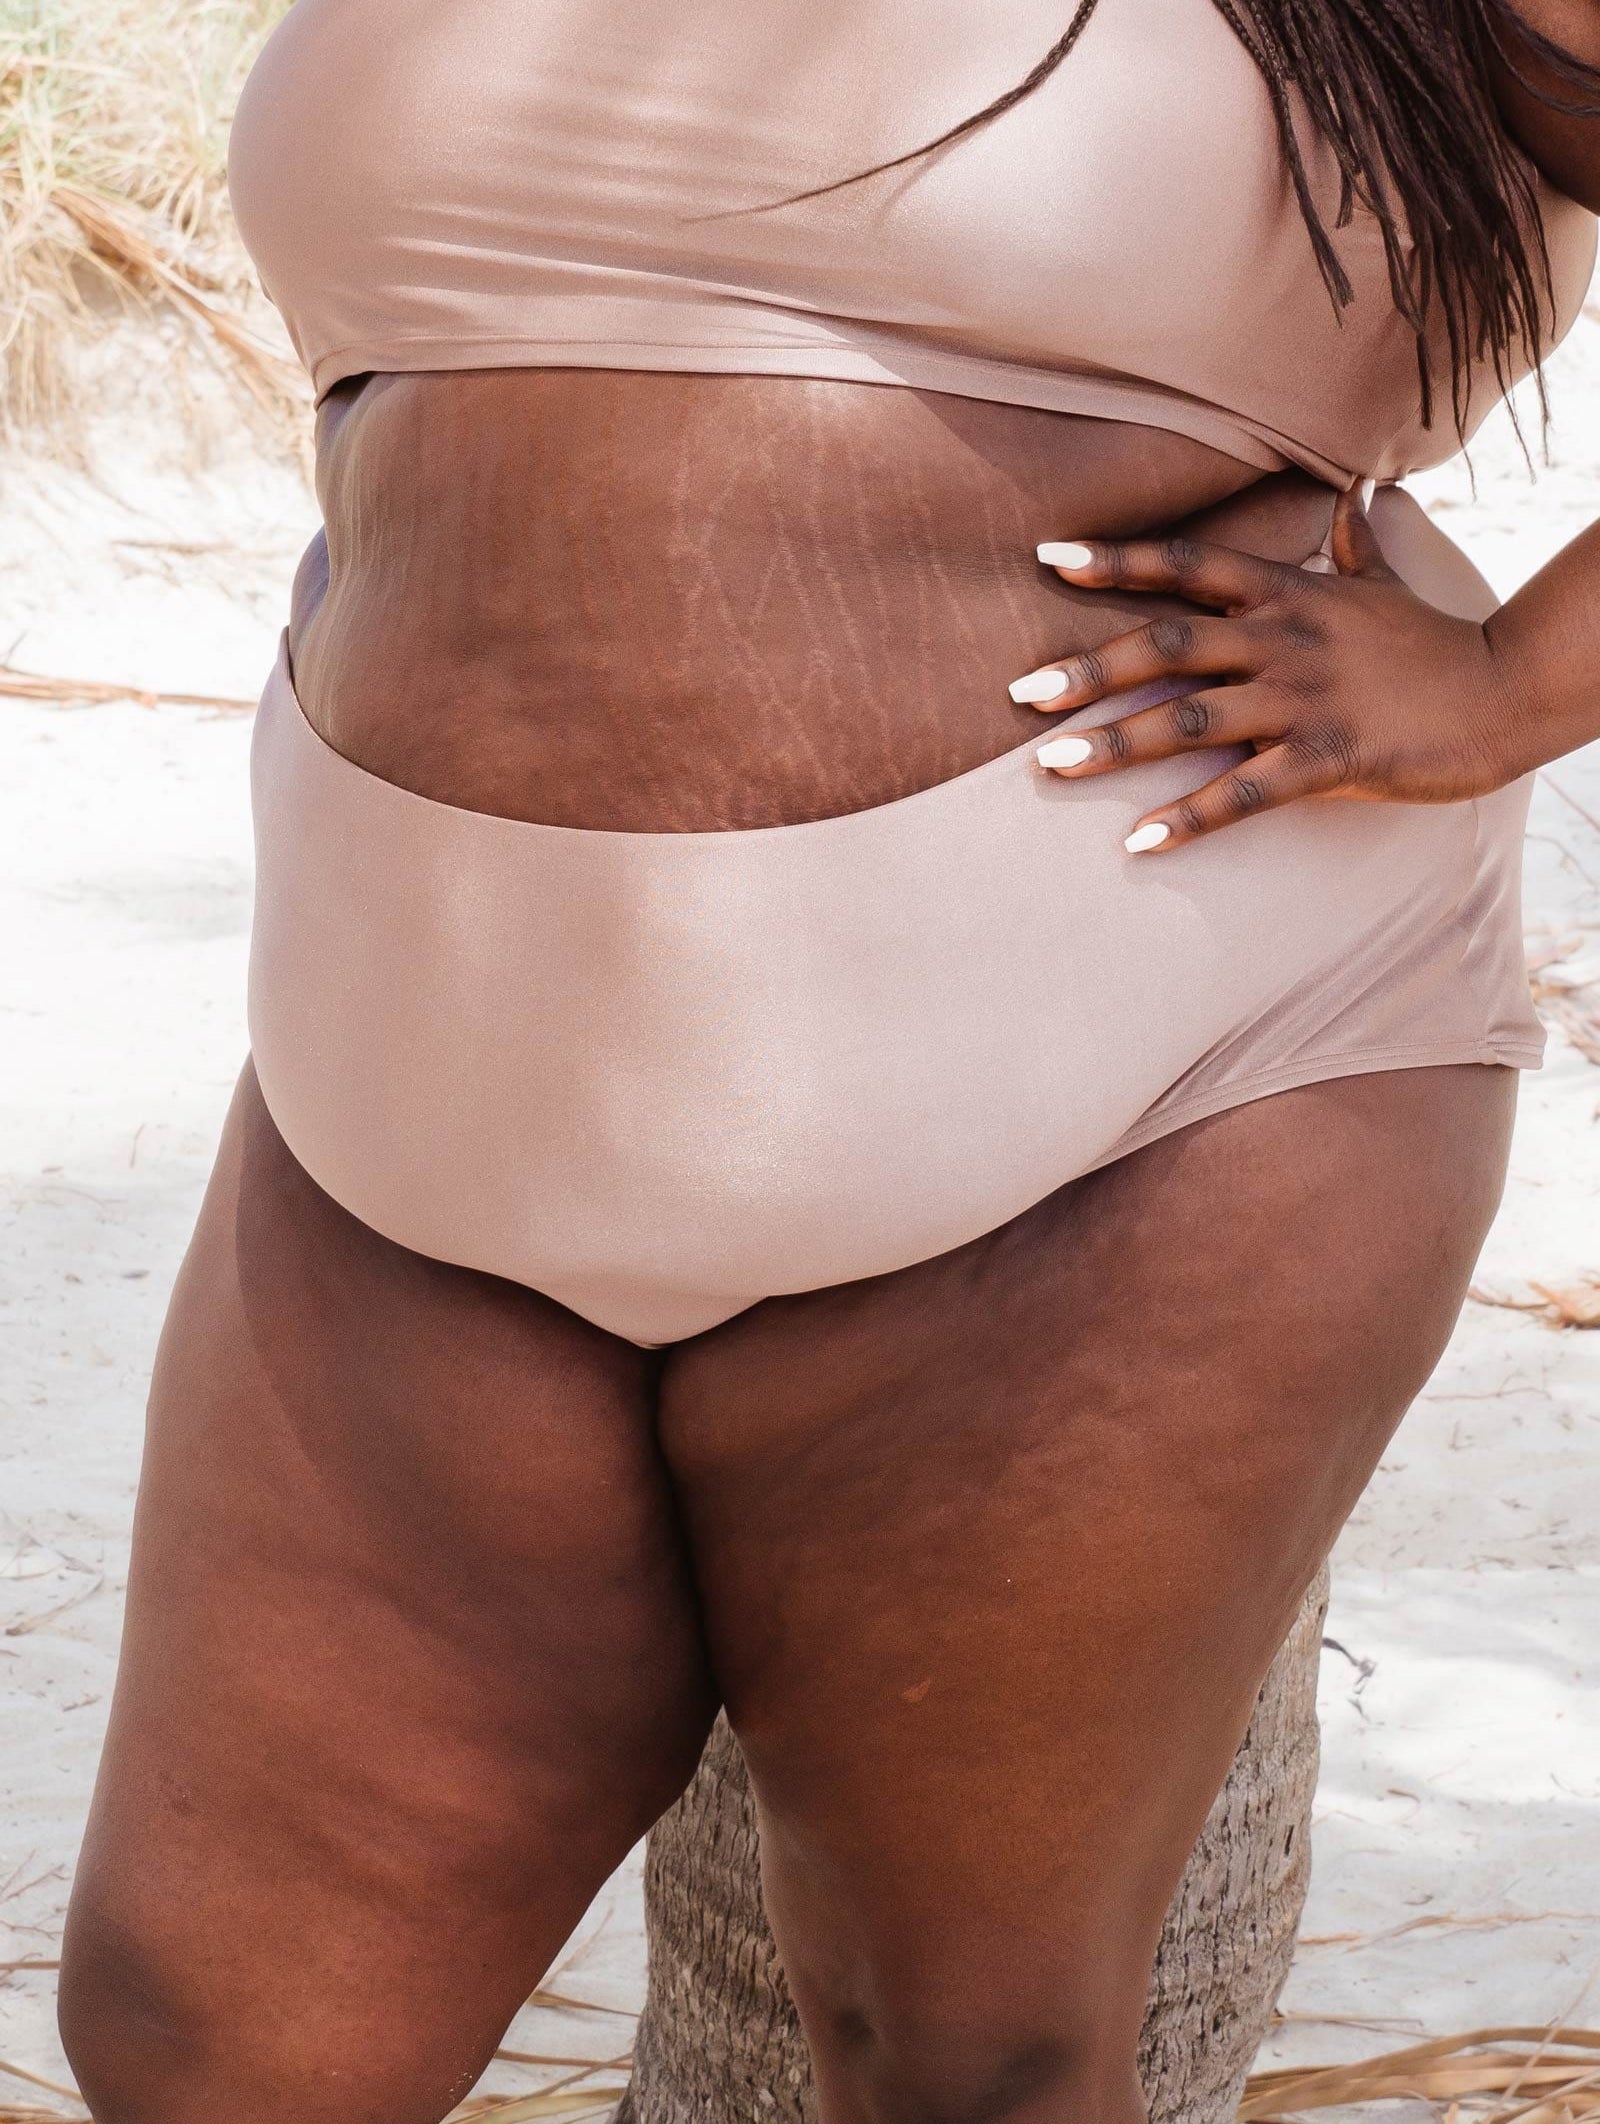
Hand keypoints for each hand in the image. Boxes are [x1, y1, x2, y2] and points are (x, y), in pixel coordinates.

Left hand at [1010, 483, 1528, 852]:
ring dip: (1114, 744)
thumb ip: (1355, 543)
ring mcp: (1304, 700)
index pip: (1187, 565)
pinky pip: (1242, 794)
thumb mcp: (1388, 585)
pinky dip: (1187, 820)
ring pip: (1189, 720)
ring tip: (1051, 766)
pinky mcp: (1329, 759)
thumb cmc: (1436, 642)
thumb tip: (1353, 493)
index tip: (1048, 557)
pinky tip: (1138, 842)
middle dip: (1088, 670)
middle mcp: (1284, 639)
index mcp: (1289, 594)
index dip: (1116, 561)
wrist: (1506, 689)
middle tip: (1021, 695)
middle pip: (1166, 645)